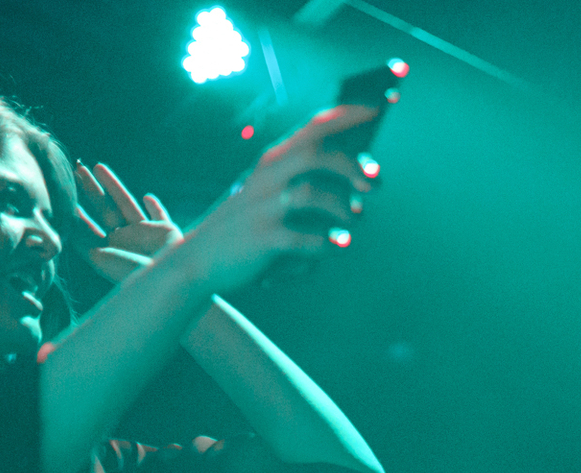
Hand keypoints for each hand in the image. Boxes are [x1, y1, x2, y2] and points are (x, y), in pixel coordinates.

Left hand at [75, 161, 182, 283]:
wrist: (167, 278)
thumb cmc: (131, 272)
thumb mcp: (98, 256)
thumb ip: (82, 237)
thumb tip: (67, 218)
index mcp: (107, 248)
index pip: (87, 225)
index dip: (75, 208)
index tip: (64, 189)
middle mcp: (124, 240)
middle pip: (104, 209)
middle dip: (90, 190)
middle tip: (77, 169)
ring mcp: (145, 234)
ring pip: (126, 204)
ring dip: (112, 187)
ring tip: (97, 166)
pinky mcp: (165, 230)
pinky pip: (160, 216)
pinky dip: (155, 207)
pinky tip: (147, 197)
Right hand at [176, 104, 377, 293]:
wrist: (200, 258)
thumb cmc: (250, 225)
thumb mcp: (273, 194)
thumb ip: (310, 179)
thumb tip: (364, 174)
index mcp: (274, 161)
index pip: (315, 127)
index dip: (349, 114)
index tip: (381, 106)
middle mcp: (268, 177)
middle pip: (315, 153)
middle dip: (351, 163)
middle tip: (377, 180)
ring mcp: (264, 207)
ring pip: (311, 194)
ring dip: (342, 206)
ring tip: (356, 218)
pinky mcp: (263, 239)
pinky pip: (303, 239)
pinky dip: (326, 243)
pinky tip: (338, 245)